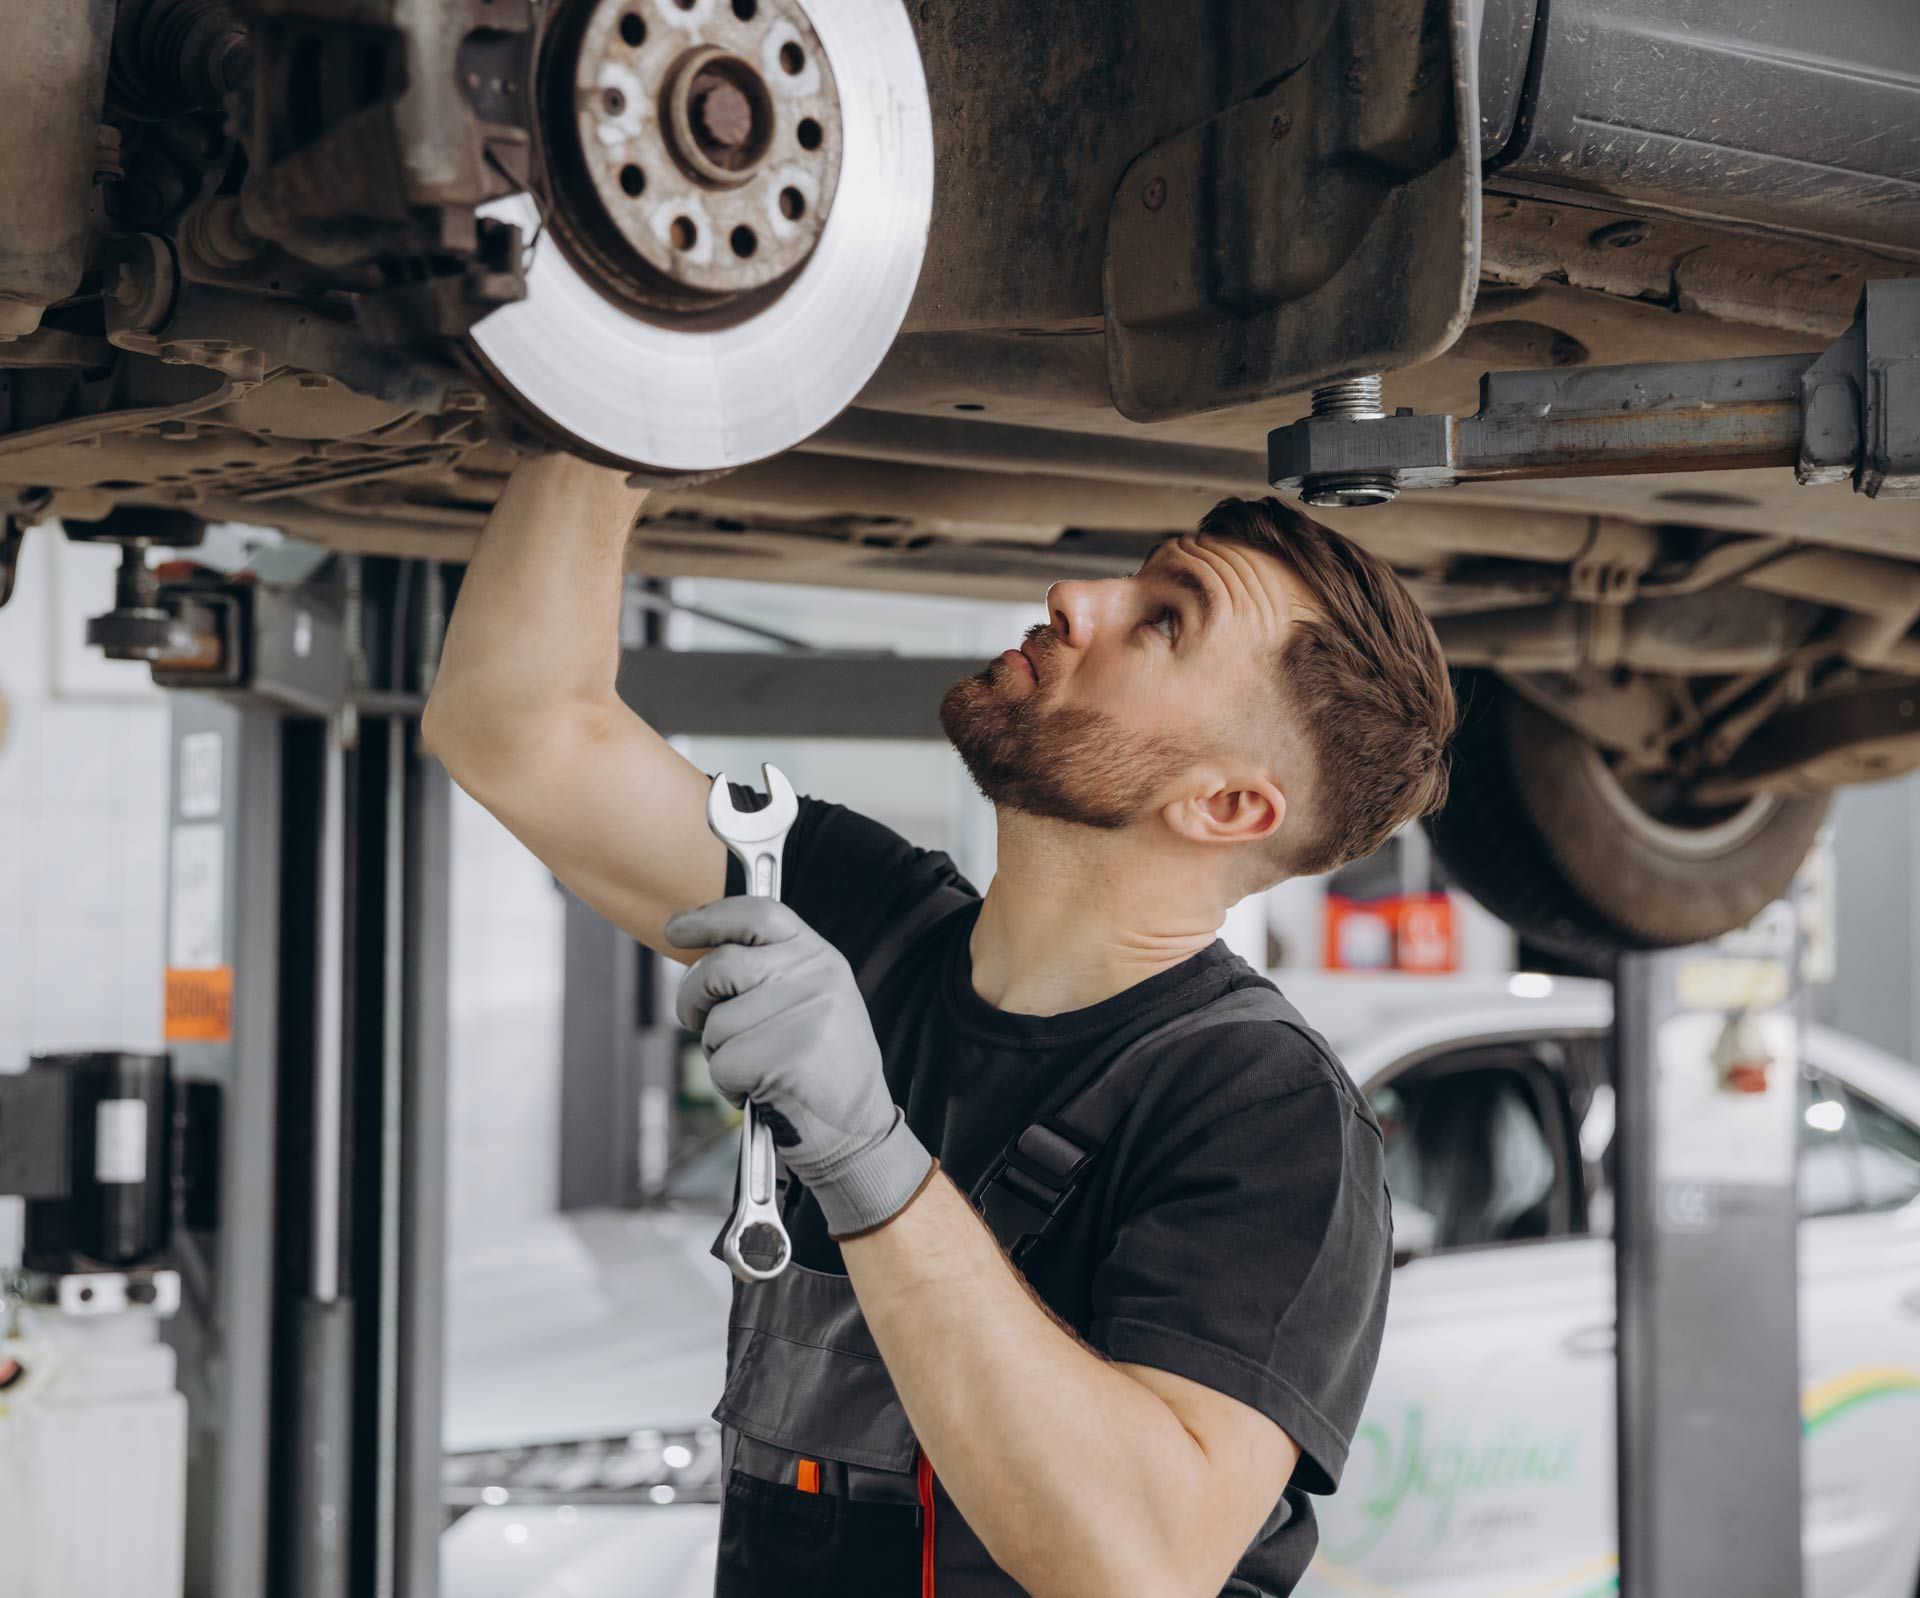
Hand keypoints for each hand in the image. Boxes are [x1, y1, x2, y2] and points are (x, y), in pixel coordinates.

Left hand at [667, 897, 933, 1238]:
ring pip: (715, 1023)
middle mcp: (817, 978)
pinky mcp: (787, 1058)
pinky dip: (729, 1086)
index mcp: (822, 957)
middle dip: (691, 998)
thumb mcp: (814, 1002)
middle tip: (697, 1020)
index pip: (758, 914)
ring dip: (719, 1053)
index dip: (710, 917)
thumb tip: (700, 952)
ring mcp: (805, 1016)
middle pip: (719, 966)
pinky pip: (721, 1064)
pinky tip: (761, 1091)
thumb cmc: (821, 1069)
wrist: (859, 1133)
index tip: (677, 930)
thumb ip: (770, 970)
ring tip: (756, 1068)